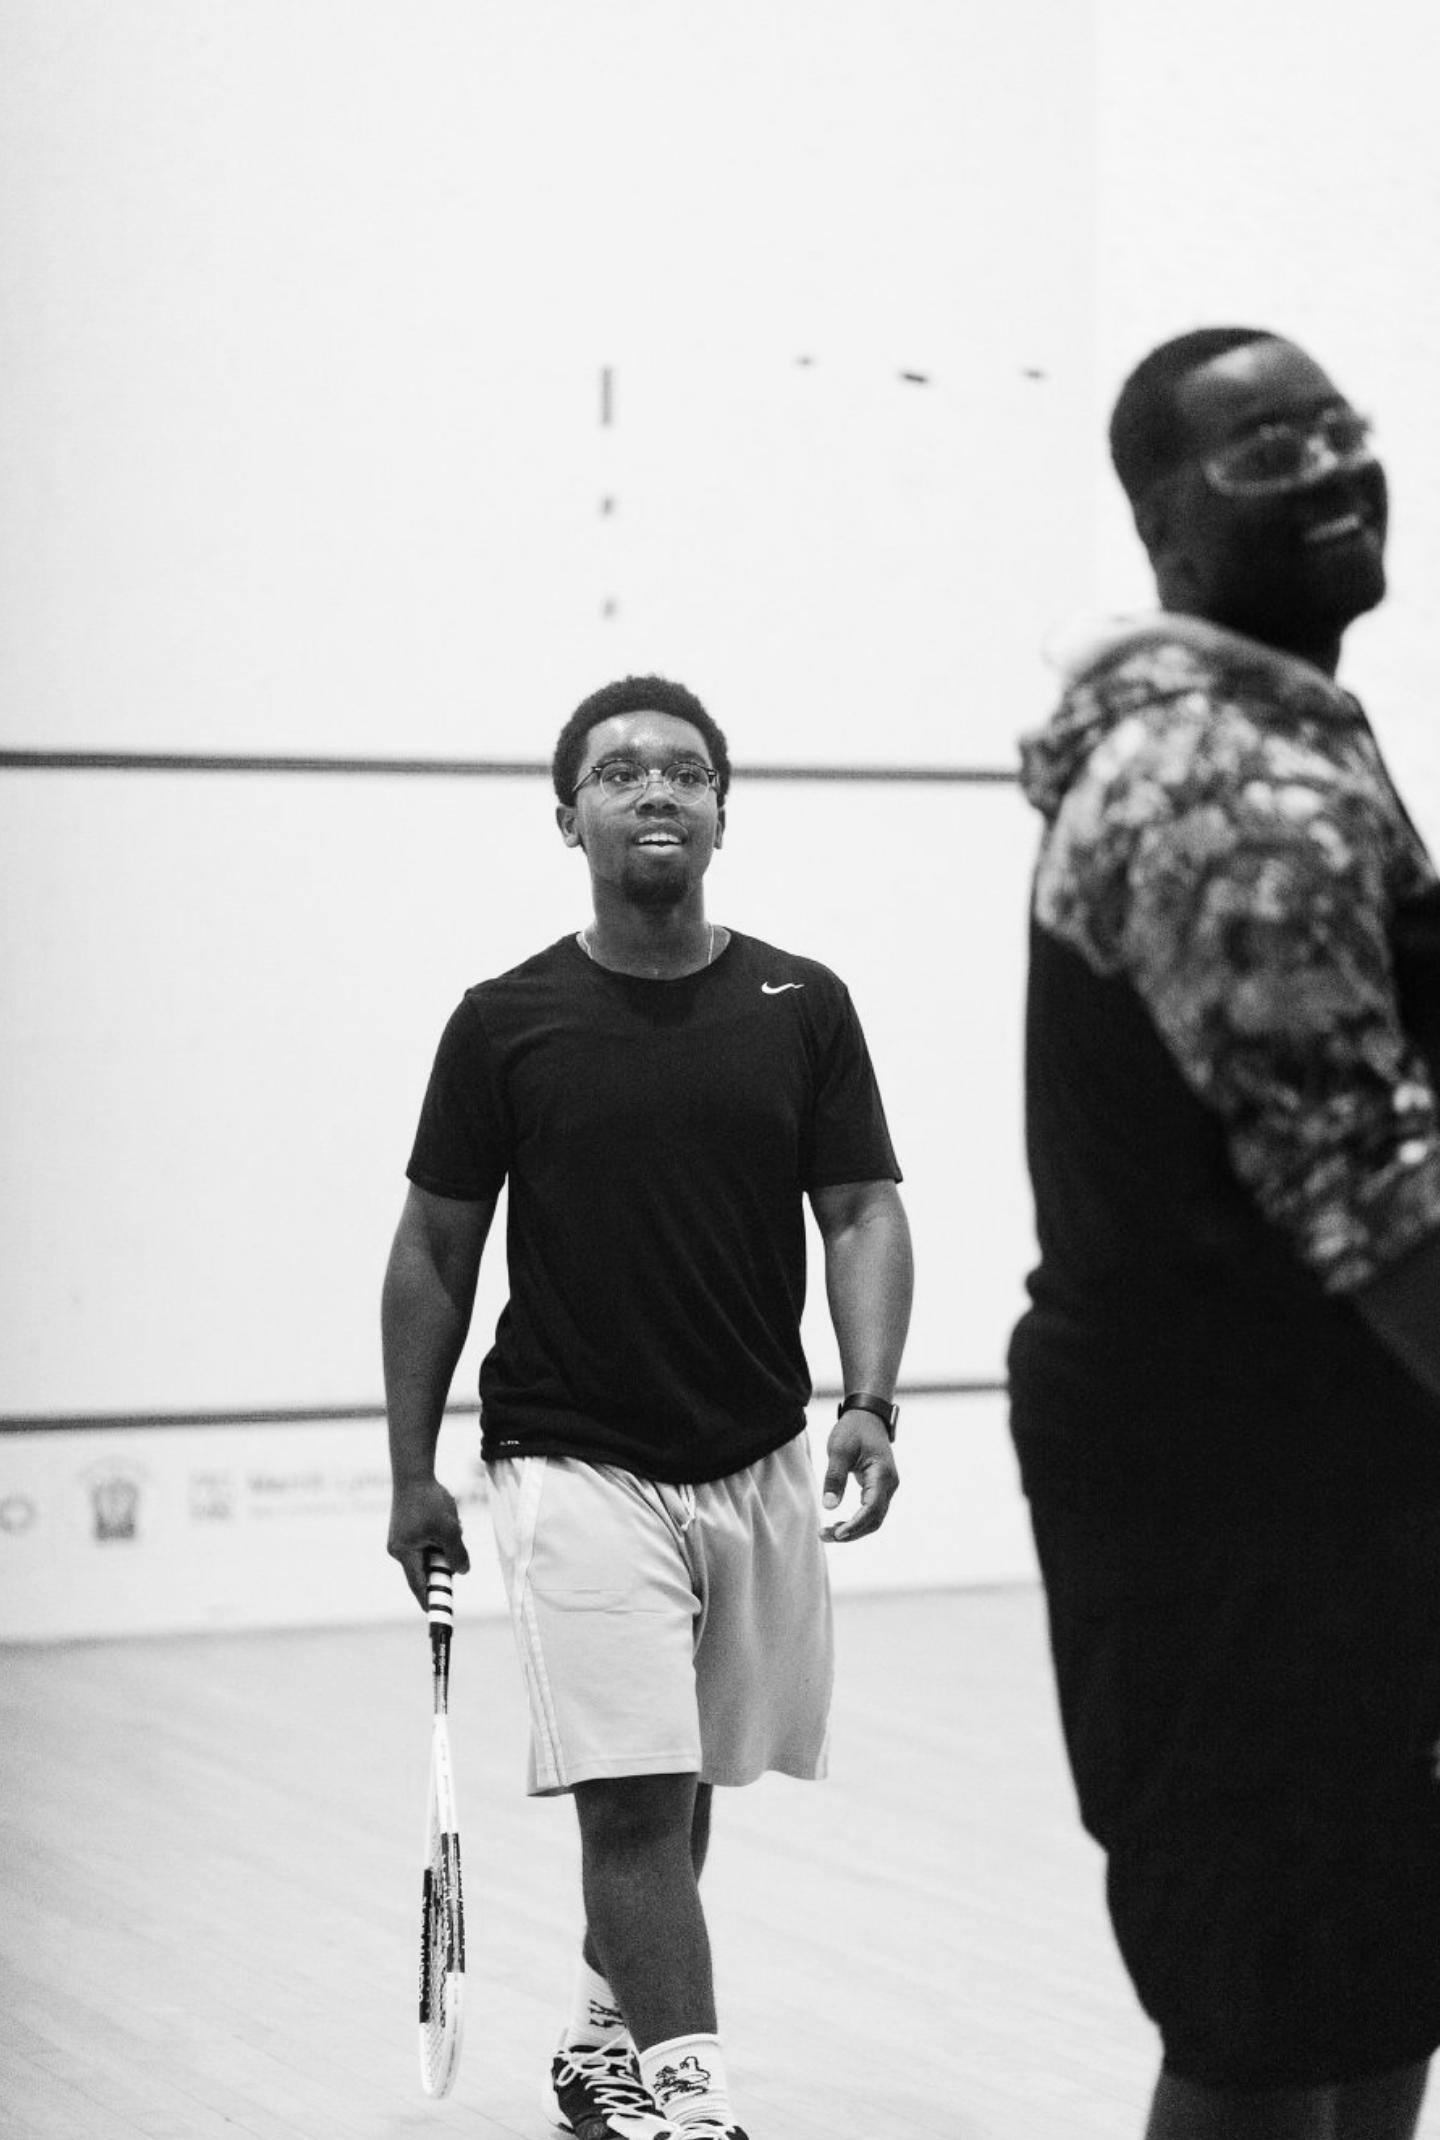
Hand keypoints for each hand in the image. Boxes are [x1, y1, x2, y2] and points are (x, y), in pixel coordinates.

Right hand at [387, 1475, 469, 1606]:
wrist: (414, 1472)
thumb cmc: (429, 1501)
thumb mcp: (450, 1530)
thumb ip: (457, 1554)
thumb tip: (462, 1572)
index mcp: (405, 1553)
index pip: (419, 1585)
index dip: (430, 1600)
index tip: (437, 1614)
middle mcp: (399, 1548)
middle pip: (426, 1568)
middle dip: (444, 1561)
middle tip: (456, 1546)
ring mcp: (401, 1538)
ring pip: (429, 1552)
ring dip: (444, 1544)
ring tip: (451, 1523)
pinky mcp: (406, 1528)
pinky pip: (427, 1541)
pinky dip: (440, 1536)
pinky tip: (447, 1517)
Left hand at [820, 1412, 898, 1541]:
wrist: (868, 1416)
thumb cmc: (853, 1429)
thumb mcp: (839, 1450)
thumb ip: (834, 1478)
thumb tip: (829, 1506)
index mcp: (882, 1474)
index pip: (872, 1507)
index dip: (856, 1524)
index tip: (838, 1534)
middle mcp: (889, 1484)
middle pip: (874, 1519)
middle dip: (852, 1532)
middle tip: (825, 1535)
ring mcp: (887, 1487)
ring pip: (874, 1518)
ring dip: (854, 1530)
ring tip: (829, 1534)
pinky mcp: (880, 1488)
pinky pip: (871, 1511)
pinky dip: (857, 1521)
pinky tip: (839, 1525)